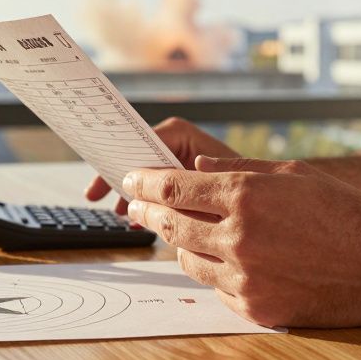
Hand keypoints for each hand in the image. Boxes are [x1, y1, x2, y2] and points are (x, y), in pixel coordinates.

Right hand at [83, 117, 240, 214]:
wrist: (267, 206)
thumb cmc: (247, 188)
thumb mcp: (215, 186)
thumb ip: (183, 185)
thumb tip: (156, 184)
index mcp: (183, 137)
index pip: (143, 139)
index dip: (120, 155)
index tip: (104, 168)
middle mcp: (178, 147)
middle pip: (138, 158)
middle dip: (118, 178)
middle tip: (94, 194)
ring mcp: (179, 166)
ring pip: (145, 178)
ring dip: (130, 196)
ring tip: (118, 214)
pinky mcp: (182, 186)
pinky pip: (156, 193)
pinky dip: (145, 206)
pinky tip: (135, 222)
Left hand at [123, 156, 360, 327]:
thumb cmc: (346, 212)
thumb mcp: (293, 174)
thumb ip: (239, 169)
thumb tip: (196, 168)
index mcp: (246, 195)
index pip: (174, 188)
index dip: (145, 183)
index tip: (132, 180)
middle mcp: (239, 236)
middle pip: (172, 225)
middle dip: (149, 212)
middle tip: (138, 206)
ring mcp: (246, 277)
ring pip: (188, 260)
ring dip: (180, 244)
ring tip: (181, 232)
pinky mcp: (256, 308)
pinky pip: (216, 289)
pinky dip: (214, 273)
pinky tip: (222, 261)